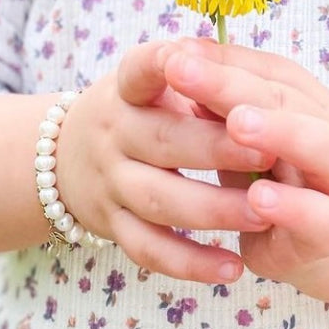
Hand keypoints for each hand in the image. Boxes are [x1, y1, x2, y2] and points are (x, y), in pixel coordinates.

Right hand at [52, 41, 273, 283]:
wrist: (60, 159)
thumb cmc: (135, 113)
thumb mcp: (148, 84)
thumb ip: (194, 76)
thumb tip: (246, 66)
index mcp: (127, 91)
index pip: (139, 70)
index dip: (162, 64)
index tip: (188, 61)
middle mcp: (113, 134)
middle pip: (163, 140)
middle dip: (216, 148)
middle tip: (268, 151)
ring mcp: (110, 183)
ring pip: (160, 200)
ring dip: (214, 209)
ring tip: (263, 214)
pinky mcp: (113, 226)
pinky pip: (150, 249)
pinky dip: (190, 262)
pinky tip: (233, 266)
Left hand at [160, 39, 328, 296]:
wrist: (313, 246)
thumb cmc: (268, 178)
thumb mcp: (240, 137)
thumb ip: (218, 102)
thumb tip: (177, 57)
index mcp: (309, 102)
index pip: (268, 71)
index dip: (221, 60)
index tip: (172, 53)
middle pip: (289, 101)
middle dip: (234, 87)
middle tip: (185, 72)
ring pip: (328, 150)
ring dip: (282, 133)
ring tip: (237, 125)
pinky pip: (322, 219)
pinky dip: (292, 207)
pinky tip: (258, 197)